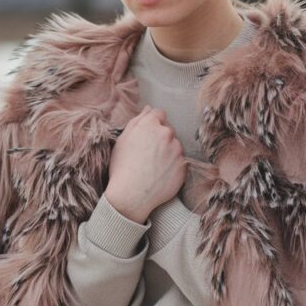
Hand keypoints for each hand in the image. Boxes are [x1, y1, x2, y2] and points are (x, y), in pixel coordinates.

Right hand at [105, 105, 186, 222]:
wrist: (131, 196)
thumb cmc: (122, 167)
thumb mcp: (122, 140)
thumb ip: (137, 121)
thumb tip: (148, 109)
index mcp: (151, 124)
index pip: (159, 114)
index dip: (152, 124)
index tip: (147, 135)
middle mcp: (168, 134)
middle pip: (168, 130)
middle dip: (160, 137)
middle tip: (147, 153)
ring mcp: (178, 150)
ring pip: (175, 145)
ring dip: (168, 151)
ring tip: (153, 166)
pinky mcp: (184, 166)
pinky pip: (179, 161)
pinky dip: (172, 165)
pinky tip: (160, 174)